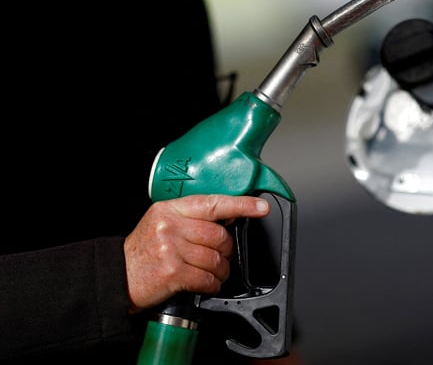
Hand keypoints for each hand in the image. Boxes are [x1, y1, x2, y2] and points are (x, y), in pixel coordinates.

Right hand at [123, 194, 269, 313]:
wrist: (115, 277)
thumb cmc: (142, 252)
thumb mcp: (161, 223)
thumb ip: (190, 219)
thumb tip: (225, 220)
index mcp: (170, 209)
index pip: (213, 203)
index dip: (241, 205)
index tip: (261, 207)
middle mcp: (170, 226)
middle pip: (219, 236)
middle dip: (227, 250)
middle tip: (222, 257)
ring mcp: (171, 249)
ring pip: (216, 259)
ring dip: (221, 271)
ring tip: (214, 274)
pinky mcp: (173, 272)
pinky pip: (207, 278)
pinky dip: (212, 285)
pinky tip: (207, 285)